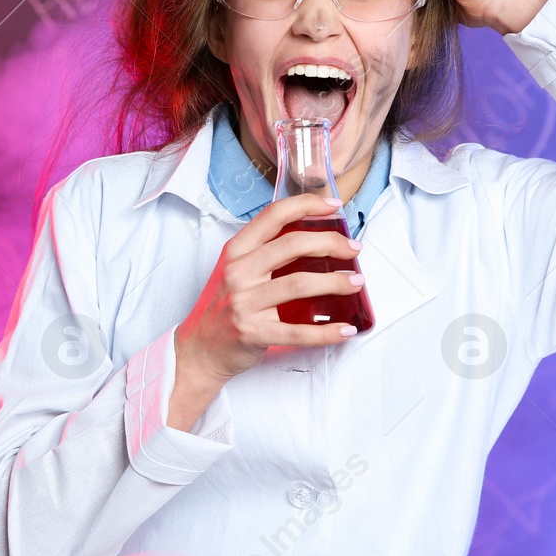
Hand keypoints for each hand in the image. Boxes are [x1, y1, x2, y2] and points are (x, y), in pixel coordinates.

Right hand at [174, 192, 364, 390]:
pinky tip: (346, 328)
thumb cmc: (224, 307)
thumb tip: (314, 239)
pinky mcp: (253, 332)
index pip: (274, 215)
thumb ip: (265, 253)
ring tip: (356, 282)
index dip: (307, 205)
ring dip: (336, 282)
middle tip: (353, 248)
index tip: (333, 205)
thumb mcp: (235, 270)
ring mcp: (244, 303)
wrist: (199, 349)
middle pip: (293, 244)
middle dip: (330, 242)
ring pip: (300, 284)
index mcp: (236, 251)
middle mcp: (238, 272)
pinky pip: (298, 331)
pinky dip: (327, 332)